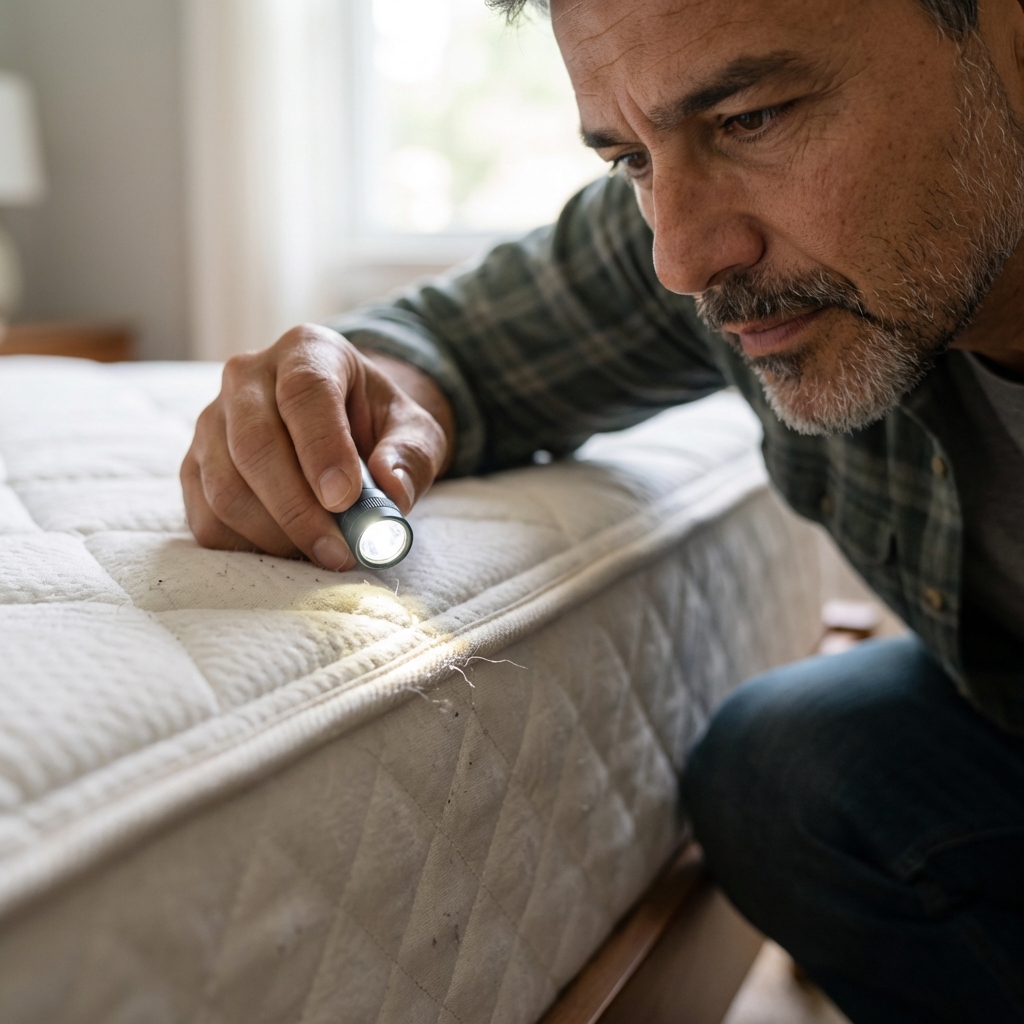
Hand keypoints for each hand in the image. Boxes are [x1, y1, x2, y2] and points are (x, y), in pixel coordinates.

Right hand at [181, 324, 452, 569]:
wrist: (343, 427)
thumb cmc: (378, 427)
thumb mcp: (415, 432)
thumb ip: (410, 456)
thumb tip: (392, 491)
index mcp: (307, 351)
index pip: (305, 391)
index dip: (322, 448)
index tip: (345, 498)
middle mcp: (247, 377)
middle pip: (254, 443)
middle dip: (298, 509)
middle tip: (339, 551)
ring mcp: (211, 422)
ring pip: (225, 487)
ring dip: (275, 535)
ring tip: (324, 554)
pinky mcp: (194, 467)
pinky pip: (207, 518)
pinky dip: (248, 547)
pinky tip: (291, 552)